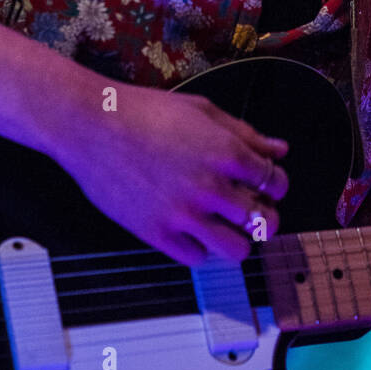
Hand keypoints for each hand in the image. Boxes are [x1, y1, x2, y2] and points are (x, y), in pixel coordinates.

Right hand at [55, 82, 288, 266]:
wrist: (93, 124)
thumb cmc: (144, 112)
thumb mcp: (202, 111)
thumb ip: (245, 133)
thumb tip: (277, 149)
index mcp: (226, 153)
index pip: (274, 182)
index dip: (277, 184)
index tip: (269, 185)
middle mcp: (210, 188)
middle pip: (263, 221)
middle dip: (265, 217)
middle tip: (254, 211)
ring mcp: (183, 214)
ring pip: (236, 250)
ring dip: (238, 240)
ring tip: (228, 228)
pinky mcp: (156, 233)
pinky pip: (196, 259)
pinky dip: (200, 248)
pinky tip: (193, 231)